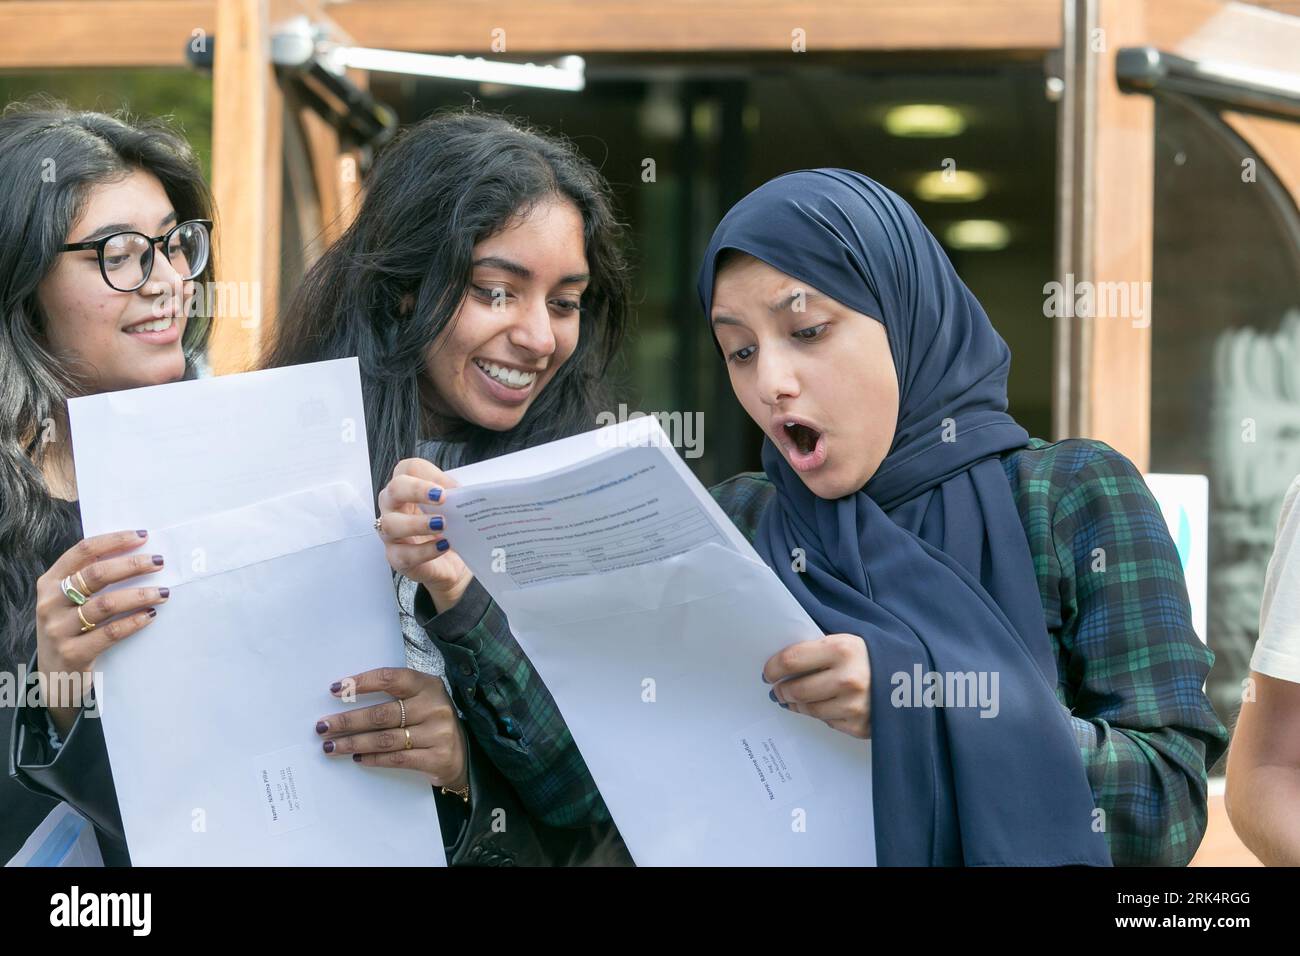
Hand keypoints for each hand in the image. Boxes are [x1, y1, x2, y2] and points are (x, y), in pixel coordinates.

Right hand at [35, 529, 168, 736]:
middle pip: (96, 575)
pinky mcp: (72, 653)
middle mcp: (50, 603)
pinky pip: (110, 633)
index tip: (143, 537)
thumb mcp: (68, 601)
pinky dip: (134, 621)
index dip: (114, 541)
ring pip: (105, 604)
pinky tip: (151, 615)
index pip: (83, 551)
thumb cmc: (71, 629)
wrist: (54, 677)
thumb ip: (90, 579)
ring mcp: (58, 629)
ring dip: (140, 594)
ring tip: (164, 592)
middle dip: (132, 565)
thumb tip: (136, 551)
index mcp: (50, 582)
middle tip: (159, 562)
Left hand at [317, 666, 467, 793]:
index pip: (390, 678)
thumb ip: (395, 697)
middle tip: (323, 726)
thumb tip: (348, 698)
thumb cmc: (432, 722)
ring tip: (331, 746)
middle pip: (381, 714)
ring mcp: (438, 733)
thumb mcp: (421, 700)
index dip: (361, 683)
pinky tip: (357, 757)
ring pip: (385, 739)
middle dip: (347, 721)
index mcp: (429, 685)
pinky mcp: (438, 757)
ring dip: (353, 743)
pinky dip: (373, 758)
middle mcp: (435, 706)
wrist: (463, 754)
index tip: (335, 690)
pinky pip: (397, 758)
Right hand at [378, 458, 472, 612]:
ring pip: (391, 524)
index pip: (408, 469)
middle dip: (416, 490)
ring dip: (417, 523)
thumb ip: (461, 498)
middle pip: (394, 489)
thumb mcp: (457, 510)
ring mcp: (392, 534)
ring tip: (442, 524)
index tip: (451, 487)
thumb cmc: (451, 530)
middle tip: (441, 497)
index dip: (429, 474)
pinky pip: (404, 554)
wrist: (453, 564)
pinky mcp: (397, 558)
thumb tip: (471, 493)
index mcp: (408, 488)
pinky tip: (443, 546)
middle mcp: (394, 507)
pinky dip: (425, 550)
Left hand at [763, 634, 870, 738]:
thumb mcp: (850, 641)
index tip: (767, 672)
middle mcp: (848, 679)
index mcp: (843, 649)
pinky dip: (822, 714)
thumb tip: (782, 664)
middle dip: (781, 689)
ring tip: (792, 698)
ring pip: (808, 709)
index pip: (791, 661)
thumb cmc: (876, 656)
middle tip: (777, 688)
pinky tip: (822, 705)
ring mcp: (855, 706)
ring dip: (796, 704)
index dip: (772, 668)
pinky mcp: (860, 726)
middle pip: (796, 689)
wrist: (917, 679)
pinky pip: (828, 722)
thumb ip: (819, 649)